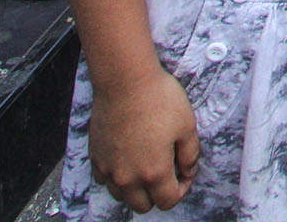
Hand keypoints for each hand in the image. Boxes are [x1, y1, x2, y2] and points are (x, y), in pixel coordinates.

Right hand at [90, 68, 199, 213]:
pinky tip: (126, 158)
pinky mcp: (95, 156)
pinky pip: (104, 179)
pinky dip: (115, 176)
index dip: (181, 190)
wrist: (125, 80)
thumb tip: (189, 171)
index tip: (184, 174)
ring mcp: (109, 168)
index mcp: (154, 173)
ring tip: (145, 166)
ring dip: (135, 188)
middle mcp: (128, 177)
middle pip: (142, 206)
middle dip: (157, 195)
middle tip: (166, 173)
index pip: (168, 201)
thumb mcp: (187, 125)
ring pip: (121, 196)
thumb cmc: (158, 99)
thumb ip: (190, 155)